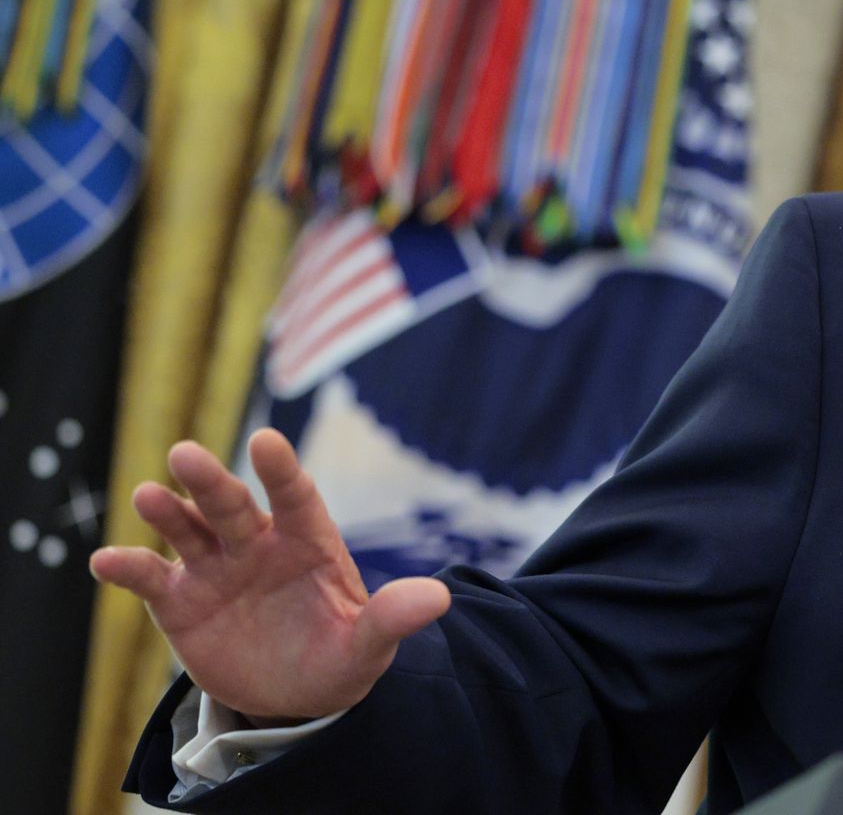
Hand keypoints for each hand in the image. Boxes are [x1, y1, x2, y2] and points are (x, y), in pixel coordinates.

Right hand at [89, 429, 450, 724]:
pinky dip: (128, 568)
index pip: (296, 498)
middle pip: (232, 505)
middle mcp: (257, 544)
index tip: (266, 442)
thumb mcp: (368, 647)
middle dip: (210, 481)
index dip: (282, 471)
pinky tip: (106, 561)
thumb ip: (392, 619)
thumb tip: (439, 597)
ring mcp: (216, 568)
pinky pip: (150, 578)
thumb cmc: (338, 659)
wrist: (293, 697)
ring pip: (188, 530)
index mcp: (307, 543)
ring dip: (168, 512)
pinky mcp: (179, 600)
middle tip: (185, 453)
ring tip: (149, 496)